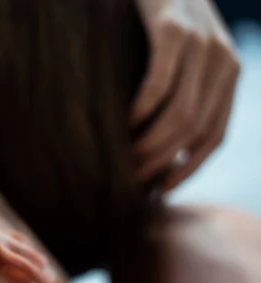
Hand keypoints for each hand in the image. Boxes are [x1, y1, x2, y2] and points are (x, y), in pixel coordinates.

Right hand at [133, 0, 239, 189]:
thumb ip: (185, 94)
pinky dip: (139, 111)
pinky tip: (122, 122)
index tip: (161, 189)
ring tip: (124, 157)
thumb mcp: (184, 60)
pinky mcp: (173, 32)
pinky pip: (157, 86)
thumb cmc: (162, 23)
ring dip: (148, 143)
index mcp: (229, 74)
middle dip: (161, 161)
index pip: (214, 136)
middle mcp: (223, 62)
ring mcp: (201, 46)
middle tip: (131, 176)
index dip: (189, 168)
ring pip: (179, 114)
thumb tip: (167, 148)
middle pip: (194, 130)